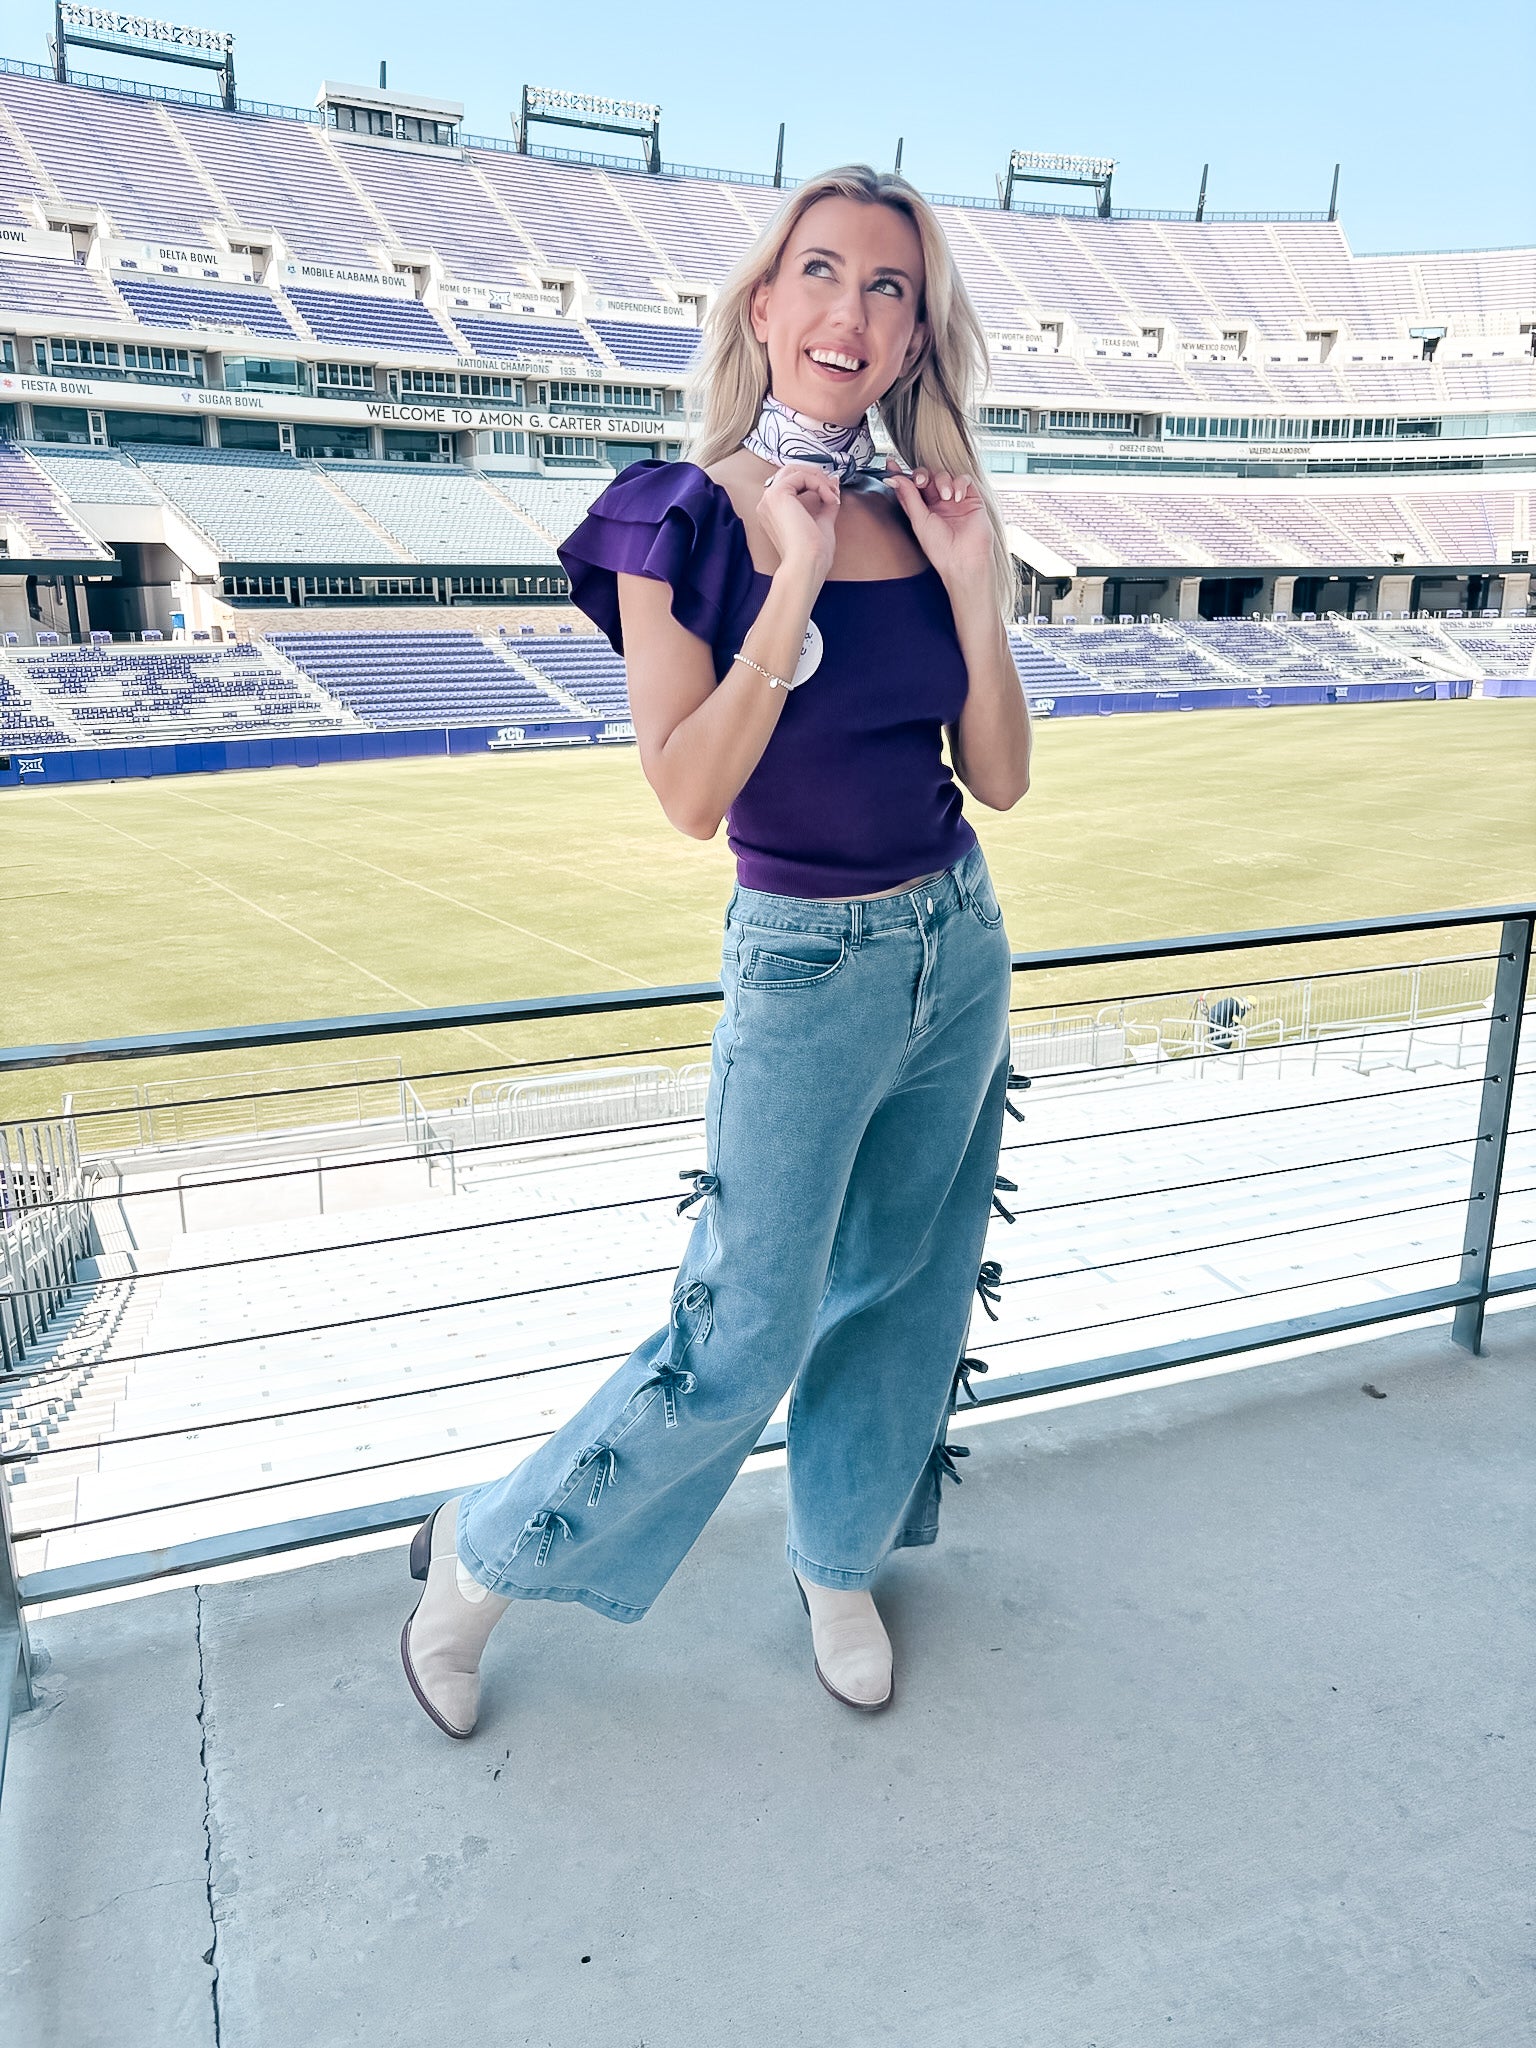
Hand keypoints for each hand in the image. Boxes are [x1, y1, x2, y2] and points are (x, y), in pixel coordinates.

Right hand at [754, 461, 839, 581]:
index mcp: (774, 511)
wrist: (807, 564)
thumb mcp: (822, 521)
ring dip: (818, 478)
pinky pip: (801, 475)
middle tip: (834, 488)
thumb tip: (833, 483)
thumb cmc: (812, 553)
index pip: (791, 482)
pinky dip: (819, 484)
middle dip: (816, 475)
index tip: (833, 492)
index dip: (814, 481)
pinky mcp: (777, 494)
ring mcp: (769, 498)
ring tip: (833, 493)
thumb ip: (825, 501)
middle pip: (791, 471)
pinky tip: (829, 498)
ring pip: (795, 470)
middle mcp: (767, 503)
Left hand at [886, 466, 992, 592]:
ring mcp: (954, 500)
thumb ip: (908, 497)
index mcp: (922, 510)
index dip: (900, 475)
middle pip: (927, 477)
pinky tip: (957, 497)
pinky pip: (964, 479)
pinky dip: (960, 483)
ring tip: (946, 497)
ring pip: (944, 475)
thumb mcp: (919, 521)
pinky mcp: (971, 498)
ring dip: (943, 481)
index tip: (891, 464)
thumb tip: (894, 478)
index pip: (910, 487)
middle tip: (921, 482)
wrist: (964, 559)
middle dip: (922, 475)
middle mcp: (937, 504)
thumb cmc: (941, 549)